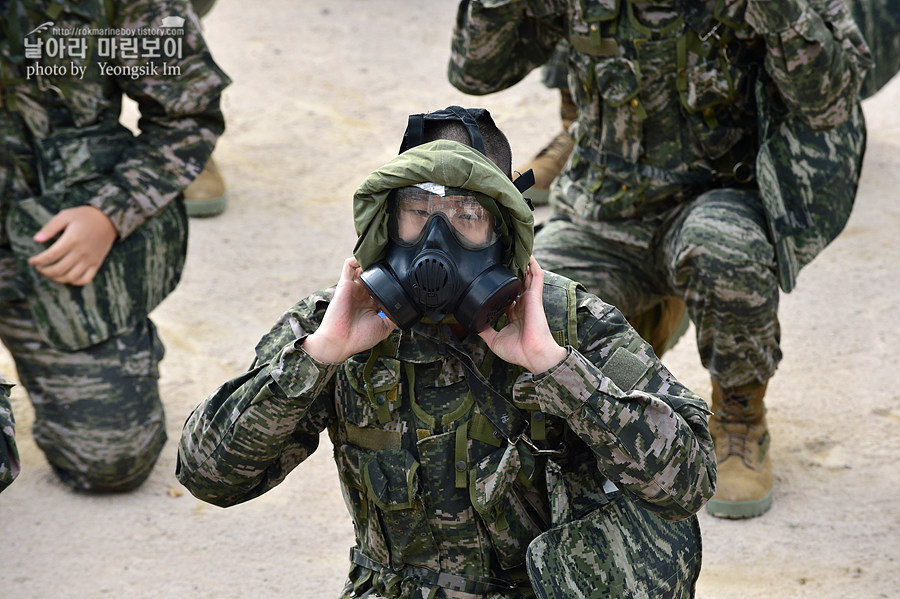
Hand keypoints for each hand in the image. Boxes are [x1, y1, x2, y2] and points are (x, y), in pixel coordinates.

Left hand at [27, 205, 117, 285]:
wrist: (109, 220)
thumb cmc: (85, 216)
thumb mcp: (66, 215)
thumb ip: (50, 227)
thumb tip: (36, 239)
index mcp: (72, 239)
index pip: (50, 256)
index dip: (38, 261)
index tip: (31, 261)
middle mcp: (81, 252)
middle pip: (59, 269)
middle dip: (45, 271)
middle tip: (39, 267)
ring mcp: (90, 260)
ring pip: (70, 277)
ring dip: (57, 278)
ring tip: (50, 273)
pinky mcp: (97, 264)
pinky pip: (85, 279)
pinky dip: (74, 282)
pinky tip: (67, 277)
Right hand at [302, 257, 397, 362]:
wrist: (341, 341)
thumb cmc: (359, 338)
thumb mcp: (383, 327)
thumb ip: (393, 317)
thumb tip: (406, 311)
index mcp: (370, 304)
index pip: (382, 287)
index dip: (390, 281)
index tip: (401, 275)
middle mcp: (362, 294)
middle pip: (373, 275)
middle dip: (382, 267)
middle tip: (394, 260)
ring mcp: (353, 288)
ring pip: (362, 267)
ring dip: (371, 261)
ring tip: (383, 255)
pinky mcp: (345, 284)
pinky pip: (348, 265)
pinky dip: (356, 258)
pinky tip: (367, 258)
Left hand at [478, 256, 566, 373]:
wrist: (532, 354)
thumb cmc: (518, 351)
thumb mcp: (494, 340)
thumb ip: (485, 330)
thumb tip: (474, 323)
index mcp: (514, 314)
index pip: (507, 296)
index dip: (501, 286)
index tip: (492, 276)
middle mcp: (522, 305)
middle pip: (517, 283)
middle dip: (511, 271)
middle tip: (502, 256)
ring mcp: (529, 299)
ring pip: (527, 276)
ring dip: (522, 264)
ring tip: (514, 249)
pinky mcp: (535, 296)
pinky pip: (537, 276)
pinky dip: (534, 265)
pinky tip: (528, 255)